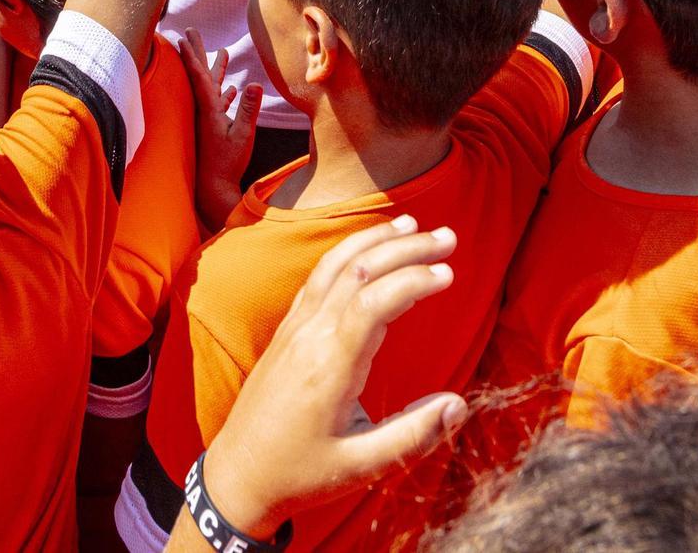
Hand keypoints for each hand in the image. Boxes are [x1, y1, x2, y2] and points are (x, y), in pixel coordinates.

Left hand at [177, 29, 261, 230]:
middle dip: (197, 51)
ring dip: (215, 68)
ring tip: (220, 51)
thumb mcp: (243, 135)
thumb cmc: (227, 163)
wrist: (214, 187)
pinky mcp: (215, 127)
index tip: (182, 39)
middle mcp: (206, 110)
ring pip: (211, 87)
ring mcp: (209, 118)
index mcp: (209, 109)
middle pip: (200, 74)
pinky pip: (219, 103)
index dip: (192, 56)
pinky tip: (231, 88)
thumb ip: (249, 109)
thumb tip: (255, 83)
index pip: (199, 77)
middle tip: (190, 30)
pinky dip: (224, 92)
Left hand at [201, 220, 464, 540]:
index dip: (412, 280)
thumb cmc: (300, 474)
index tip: (449, 272)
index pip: (374, 302)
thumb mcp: (360, 468)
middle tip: (449, 235)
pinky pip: (318, 277)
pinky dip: (348, 252)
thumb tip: (460, 404)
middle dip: (405, 248)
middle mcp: (311, 335)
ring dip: (374, 240)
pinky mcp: (288, 329)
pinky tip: (368, 247)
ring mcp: (296, 327)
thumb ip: (411, 435)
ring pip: (335, 266)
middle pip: (358, 271)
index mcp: (330, 366)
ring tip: (411, 225)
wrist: (238, 473)